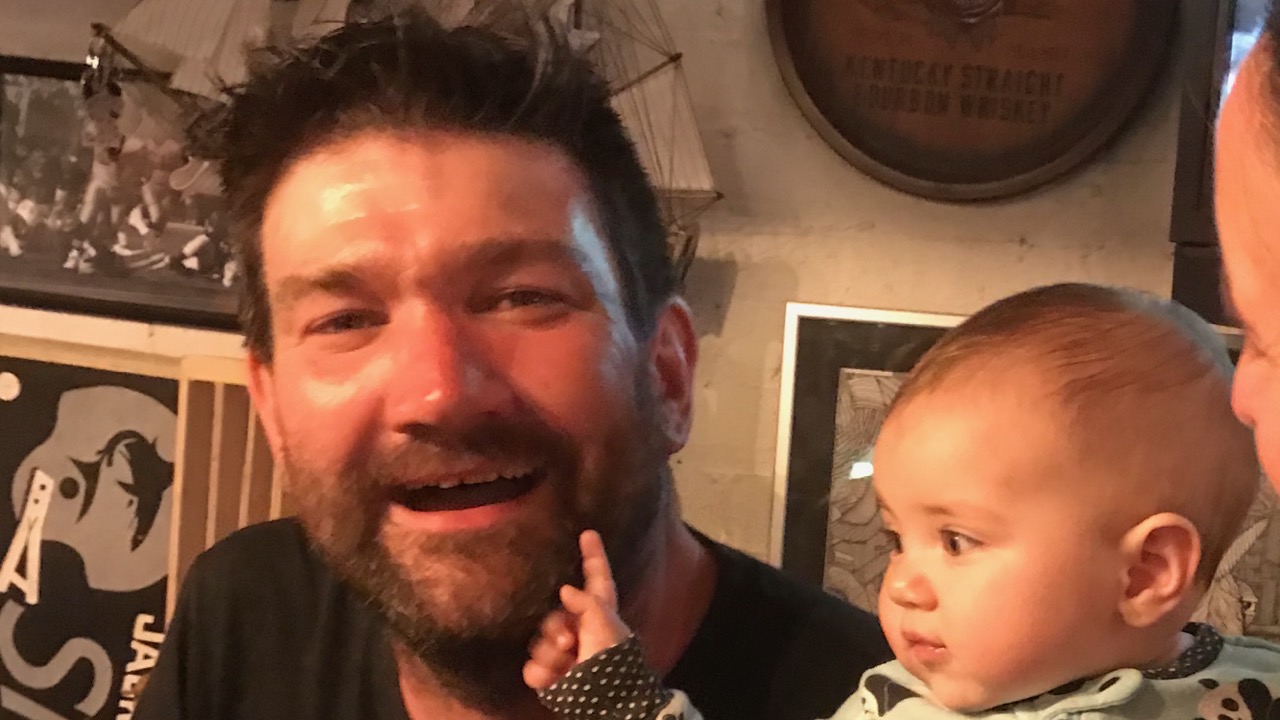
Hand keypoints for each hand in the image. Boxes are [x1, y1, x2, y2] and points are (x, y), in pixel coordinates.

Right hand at [523, 530, 632, 690]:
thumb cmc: (611, 658)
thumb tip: (566, 590)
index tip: (589, 533)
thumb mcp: (604, 623)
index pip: (596, 577)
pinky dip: (542, 673)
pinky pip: (533, 667)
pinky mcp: (551, 675)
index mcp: (600, 612)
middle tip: (569, 641)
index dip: (593, 555)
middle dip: (556, 627)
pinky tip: (555, 677)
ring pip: (540, 642)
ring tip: (566, 663)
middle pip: (554, 613)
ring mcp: (564, 653)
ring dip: (550, 653)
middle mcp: (580, 628)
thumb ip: (586, 602)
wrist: (607, 702)